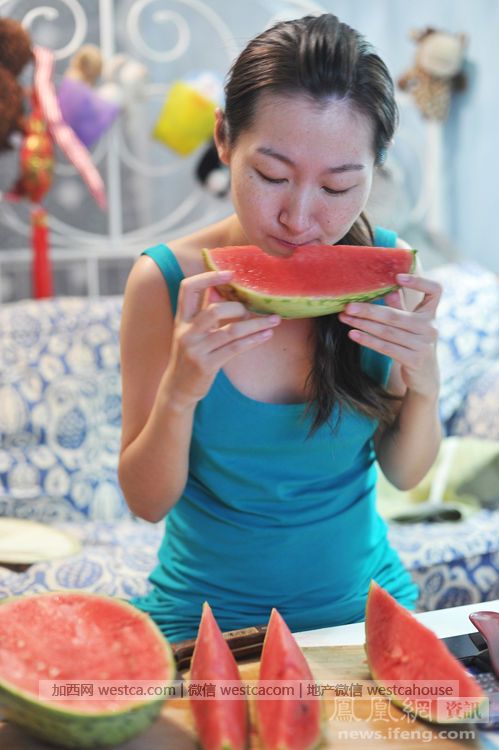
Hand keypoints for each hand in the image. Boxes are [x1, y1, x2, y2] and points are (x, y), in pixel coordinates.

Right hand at [164, 270, 280, 407]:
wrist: (178, 388)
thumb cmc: (190, 355)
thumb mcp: (192, 331)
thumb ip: (204, 311)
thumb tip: (220, 288)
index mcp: (182, 318)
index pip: (188, 288)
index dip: (208, 277)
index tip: (230, 273)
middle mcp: (186, 331)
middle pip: (214, 309)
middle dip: (239, 307)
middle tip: (252, 310)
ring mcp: (196, 349)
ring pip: (231, 331)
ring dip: (256, 324)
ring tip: (274, 320)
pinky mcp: (206, 365)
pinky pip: (235, 348)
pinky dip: (253, 340)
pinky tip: (266, 336)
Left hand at [338, 274, 441, 396]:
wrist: (425, 377)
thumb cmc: (414, 345)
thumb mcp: (412, 325)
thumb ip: (402, 308)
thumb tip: (389, 289)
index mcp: (431, 314)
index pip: (435, 290)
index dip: (419, 281)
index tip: (397, 277)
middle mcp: (430, 328)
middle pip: (395, 315)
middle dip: (368, 310)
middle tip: (348, 306)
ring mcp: (423, 345)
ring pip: (387, 331)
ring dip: (363, 324)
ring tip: (345, 319)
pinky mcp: (414, 360)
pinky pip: (386, 347)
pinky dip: (367, 340)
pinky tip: (353, 334)